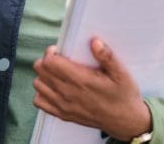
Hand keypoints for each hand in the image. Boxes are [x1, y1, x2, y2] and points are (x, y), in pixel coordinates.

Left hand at [33, 38, 151, 140]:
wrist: (125, 121)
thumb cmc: (123, 95)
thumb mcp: (121, 73)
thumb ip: (107, 57)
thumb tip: (95, 42)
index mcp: (81, 81)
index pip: (50, 63)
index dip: (51, 52)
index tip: (60, 50)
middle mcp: (69, 93)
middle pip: (41, 71)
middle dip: (46, 60)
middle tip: (59, 59)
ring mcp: (64, 106)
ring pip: (38, 85)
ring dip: (44, 76)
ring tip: (57, 72)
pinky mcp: (63, 115)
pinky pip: (40, 102)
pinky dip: (43, 93)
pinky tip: (55, 88)